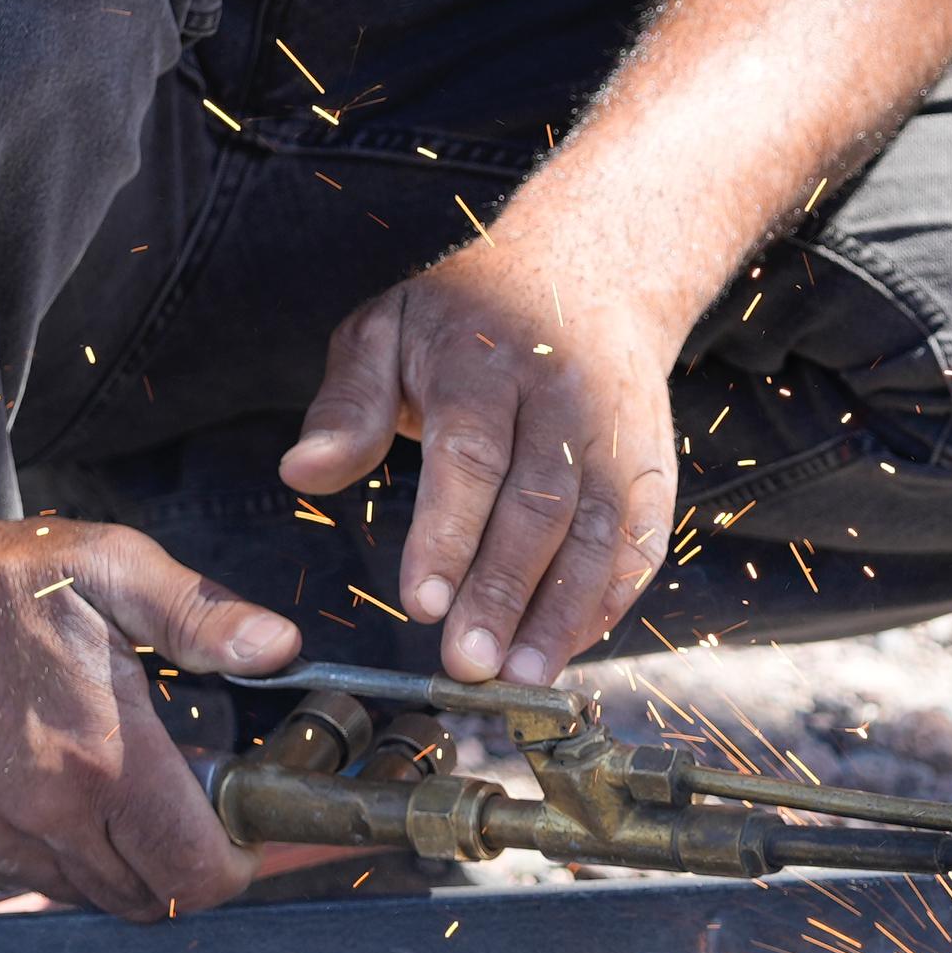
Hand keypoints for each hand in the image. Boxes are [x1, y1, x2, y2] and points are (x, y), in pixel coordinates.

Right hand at [0, 509, 298, 920]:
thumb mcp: (111, 568)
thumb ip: (200, 617)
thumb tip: (278, 647)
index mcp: (102, 760)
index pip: (197, 872)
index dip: (234, 862)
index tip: (237, 827)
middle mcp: (47, 821)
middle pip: (151, 898)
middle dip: (182, 863)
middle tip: (181, 801)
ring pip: (91, 897)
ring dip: (117, 861)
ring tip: (110, 787)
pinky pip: (29, 884)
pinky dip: (54, 858)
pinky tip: (47, 792)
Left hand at [280, 217, 683, 685]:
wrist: (588, 274)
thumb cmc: (465, 317)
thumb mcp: (387, 329)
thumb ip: (347, 404)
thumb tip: (300, 472)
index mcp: (486, 359)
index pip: (471, 454)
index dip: (450, 534)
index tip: (422, 603)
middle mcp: (563, 395)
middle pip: (540, 503)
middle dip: (504, 591)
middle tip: (468, 666)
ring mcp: (616, 431)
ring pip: (599, 529)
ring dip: (564, 611)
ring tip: (522, 678)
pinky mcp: (650, 464)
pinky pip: (639, 538)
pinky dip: (611, 597)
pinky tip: (572, 645)